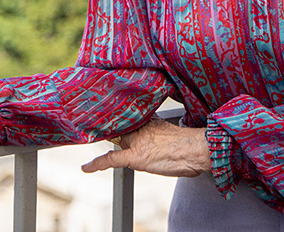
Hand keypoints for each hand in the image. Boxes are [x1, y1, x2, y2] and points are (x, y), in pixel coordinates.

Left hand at [81, 117, 210, 177]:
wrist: (197, 150)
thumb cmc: (191, 146)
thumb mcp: (171, 133)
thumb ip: (160, 133)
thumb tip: (158, 143)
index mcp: (151, 120)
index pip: (129, 118)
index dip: (119, 121)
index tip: (109, 116)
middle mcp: (141, 128)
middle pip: (122, 132)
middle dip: (119, 134)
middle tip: (111, 132)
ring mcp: (137, 142)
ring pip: (118, 143)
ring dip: (117, 146)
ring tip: (116, 145)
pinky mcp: (135, 157)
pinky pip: (111, 160)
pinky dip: (97, 164)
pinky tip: (87, 167)